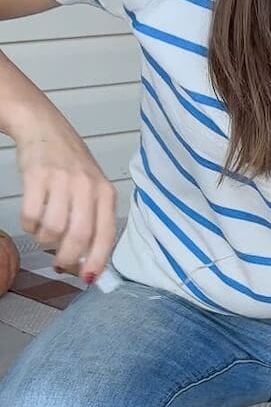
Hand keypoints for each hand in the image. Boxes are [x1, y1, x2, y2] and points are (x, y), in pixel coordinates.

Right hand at [15, 108, 116, 278]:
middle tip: (60, 265)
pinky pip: (31, 215)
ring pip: (52, 229)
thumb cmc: (71, 165)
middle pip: (79, 236)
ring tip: (44, 233)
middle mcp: (87, 186)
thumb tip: (86, 262)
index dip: (97, 260)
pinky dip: (29, 226)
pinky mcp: (37, 176)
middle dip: (67, 258)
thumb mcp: (91, 189)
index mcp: (106, 193)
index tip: (88, 278)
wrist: (44, 128)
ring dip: (45, 240)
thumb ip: (93, 221)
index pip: (106, 234)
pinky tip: (33, 220)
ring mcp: (61, 180)